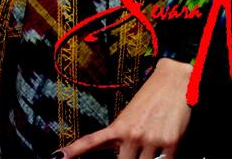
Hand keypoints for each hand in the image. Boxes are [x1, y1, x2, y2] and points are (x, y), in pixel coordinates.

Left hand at [55, 58, 192, 158]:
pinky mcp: (171, 143)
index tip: (57, 157)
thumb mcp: (130, 114)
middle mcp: (132, 134)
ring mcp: (151, 140)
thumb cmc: (151, 97)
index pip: (92, 142)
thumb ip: (122, 136)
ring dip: (148, 158)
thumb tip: (121, 154)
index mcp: (119, 126)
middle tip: (134, 148)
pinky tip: (166, 149)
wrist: (175, 80)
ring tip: (153, 140)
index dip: (74, 151)